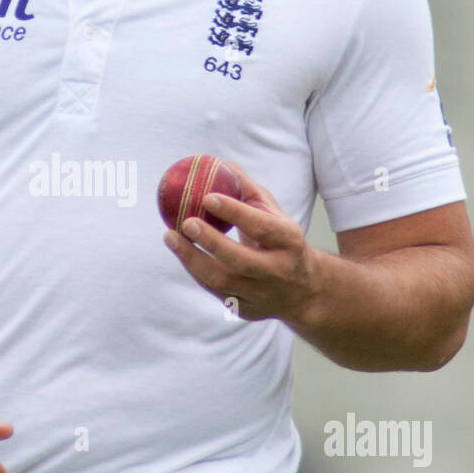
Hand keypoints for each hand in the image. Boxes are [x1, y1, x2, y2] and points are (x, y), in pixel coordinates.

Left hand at [162, 161, 321, 323]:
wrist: (303, 291)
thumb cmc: (281, 241)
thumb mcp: (275, 215)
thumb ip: (249, 191)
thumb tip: (221, 163)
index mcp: (289, 242)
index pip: (262, 226)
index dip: (235, 212)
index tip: (207, 196)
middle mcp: (277, 271)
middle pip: (242, 260)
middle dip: (211, 241)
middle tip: (185, 221)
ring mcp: (261, 294)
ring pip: (222, 281)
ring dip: (192, 259)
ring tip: (170, 237)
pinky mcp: (245, 309)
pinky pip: (214, 291)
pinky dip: (194, 270)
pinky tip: (180, 251)